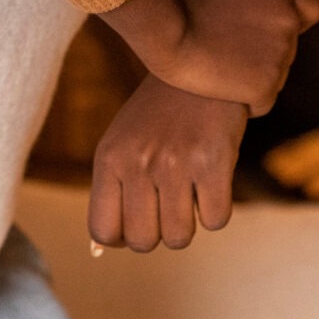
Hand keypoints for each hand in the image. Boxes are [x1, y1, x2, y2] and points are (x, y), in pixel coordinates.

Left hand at [88, 74, 247, 251]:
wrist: (203, 69)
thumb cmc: (159, 117)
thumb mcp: (122, 143)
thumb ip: (111, 192)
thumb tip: (101, 250)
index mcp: (109, 158)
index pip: (103, 231)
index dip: (122, 238)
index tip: (137, 223)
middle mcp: (138, 163)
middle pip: (143, 242)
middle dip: (158, 233)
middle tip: (168, 205)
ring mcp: (175, 164)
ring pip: (179, 238)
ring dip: (189, 224)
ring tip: (190, 192)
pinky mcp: (213, 163)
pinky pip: (215, 221)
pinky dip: (217, 211)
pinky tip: (212, 182)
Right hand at [97, 0, 318, 111]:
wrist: (165, 31)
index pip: (314, 7)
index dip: (296, 19)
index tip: (271, 26)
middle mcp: (288, 21)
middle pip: (288, 49)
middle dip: (263, 53)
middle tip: (229, 54)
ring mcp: (280, 56)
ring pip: (276, 77)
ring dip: (253, 77)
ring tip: (218, 73)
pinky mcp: (266, 86)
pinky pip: (262, 102)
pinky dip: (245, 102)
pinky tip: (219, 93)